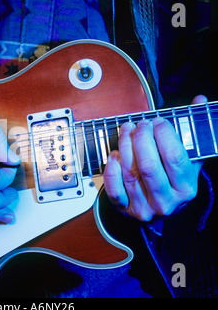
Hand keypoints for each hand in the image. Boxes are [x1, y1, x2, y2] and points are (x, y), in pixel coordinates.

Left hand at [103, 95, 206, 220]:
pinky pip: (114, 190)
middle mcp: (166, 201)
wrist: (160, 205)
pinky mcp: (124, 209)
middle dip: (141, 138)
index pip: (174, 157)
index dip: (164, 135)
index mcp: (186, 188)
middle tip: (140, 124)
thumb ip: (192, 131)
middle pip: (149, 166)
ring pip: (130, 173)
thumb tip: (199, 100)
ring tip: (126, 131)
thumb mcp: (188, 158)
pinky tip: (114, 155)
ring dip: (124, 146)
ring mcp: (144, 207)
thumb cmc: (173, 177)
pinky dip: (111, 171)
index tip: (158, 121)